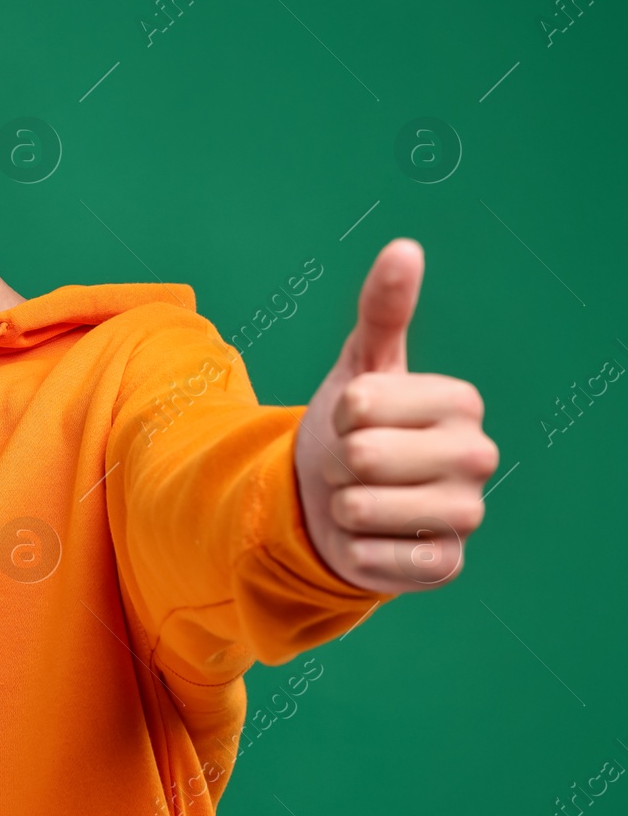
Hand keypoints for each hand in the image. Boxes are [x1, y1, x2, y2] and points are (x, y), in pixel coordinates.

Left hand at [293, 238, 498, 593]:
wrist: (341, 497)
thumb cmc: (354, 425)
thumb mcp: (362, 365)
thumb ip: (382, 308)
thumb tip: (404, 247)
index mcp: (461, 402)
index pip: (359, 402)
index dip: (337, 412)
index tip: (354, 418)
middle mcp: (478, 457)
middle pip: (359, 456)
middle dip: (336, 462)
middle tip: (354, 463)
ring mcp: (467, 516)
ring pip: (359, 508)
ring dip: (340, 507)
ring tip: (361, 498)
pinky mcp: (445, 567)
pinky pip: (370, 558)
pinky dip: (352, 550)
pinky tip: (371, 538)